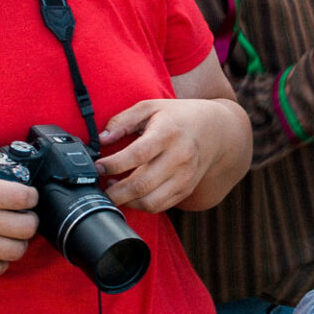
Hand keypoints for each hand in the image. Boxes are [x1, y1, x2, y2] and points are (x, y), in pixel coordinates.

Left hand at [98, 98, 247, 211]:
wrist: (215, 130)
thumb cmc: (177, 116)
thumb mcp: (150, 107)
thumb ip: (123, 120)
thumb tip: (101, 139)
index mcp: (168, 133)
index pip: (138, 154)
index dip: (113, 164)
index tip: (97, 167)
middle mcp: (179, 158)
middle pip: (142, 185)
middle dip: (115, 192)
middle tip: (99, 187)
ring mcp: (185, 177)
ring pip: (150, 202)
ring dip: (127, 202)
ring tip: (113, 191)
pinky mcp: (186, 190)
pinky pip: (160, 206)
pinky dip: (141, 205)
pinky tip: (130, 195)